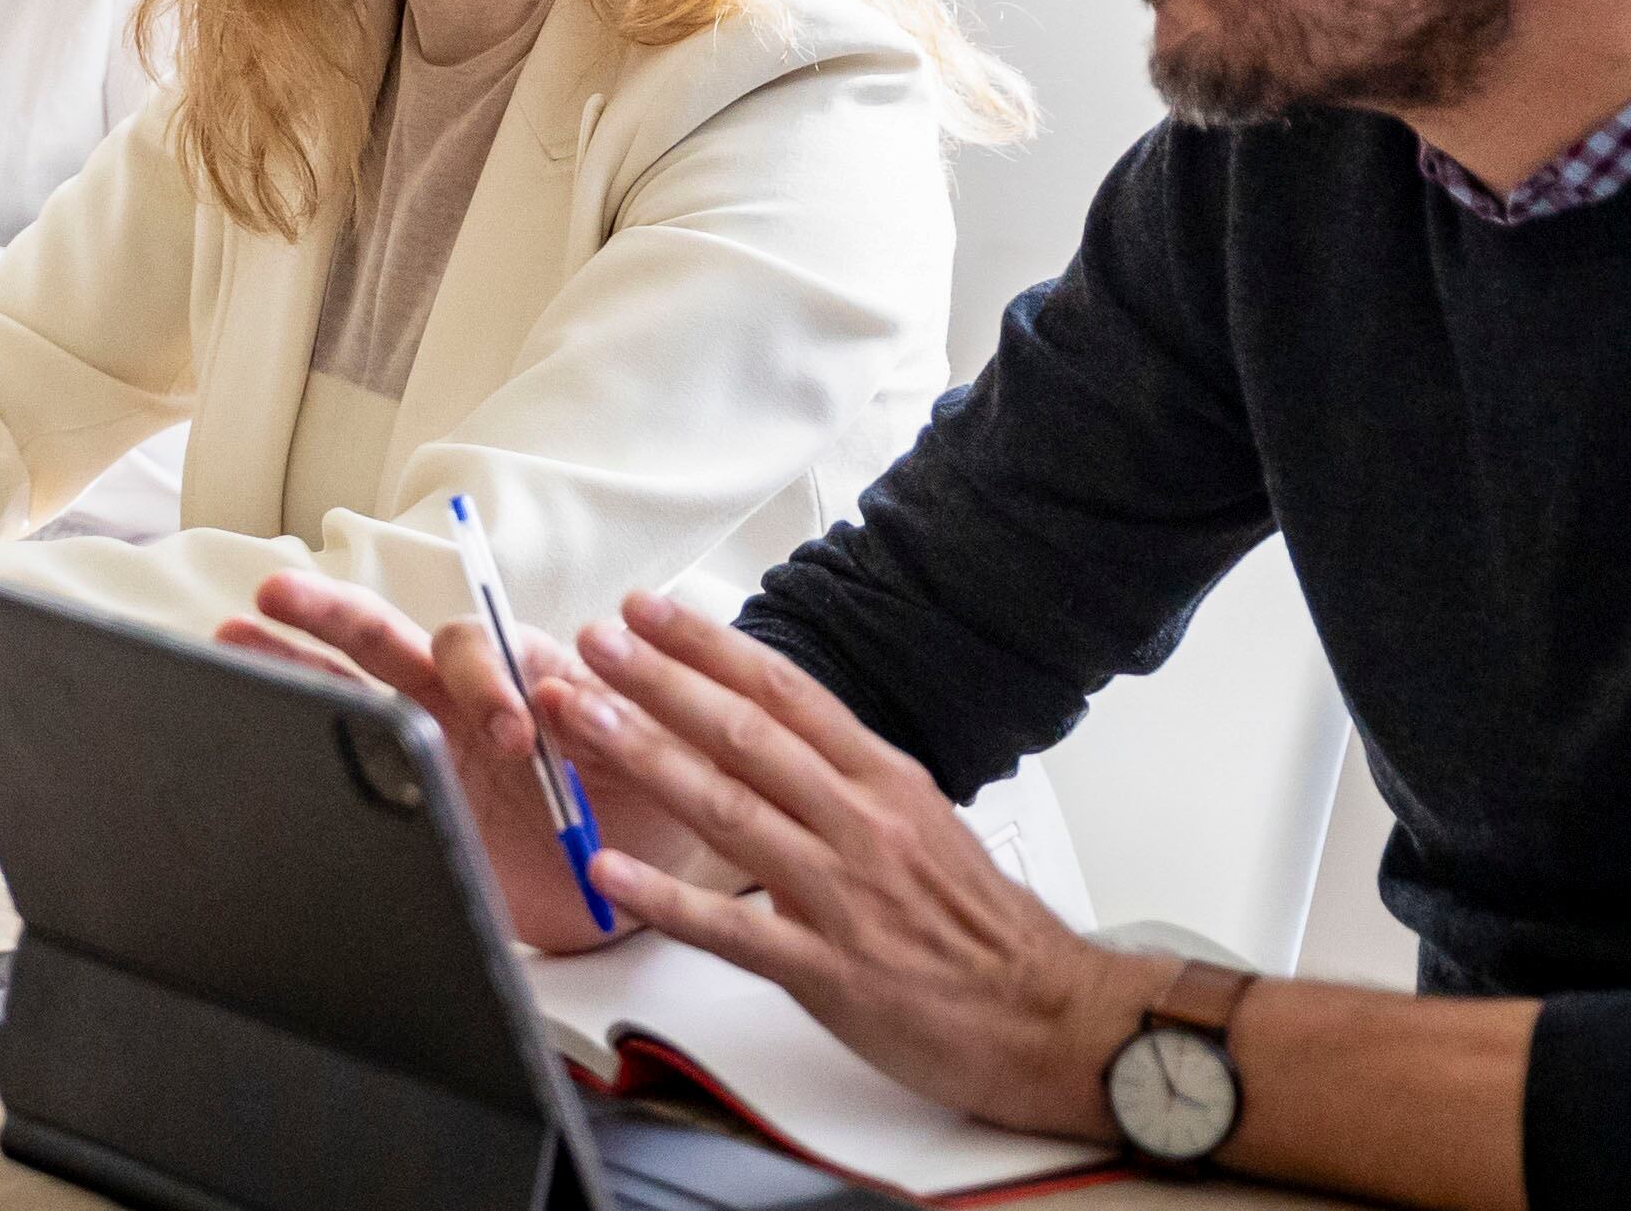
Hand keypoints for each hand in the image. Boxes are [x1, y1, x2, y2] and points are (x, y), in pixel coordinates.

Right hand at [215, 569, 708, 955]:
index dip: (489, 684)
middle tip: (280, 592)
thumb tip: (560, 693)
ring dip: (292, 657)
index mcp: (524, 675)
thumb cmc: (663, 795)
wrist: (649, 881)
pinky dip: (302, 742)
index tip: (518, 734)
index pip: (481, 652)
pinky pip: (350, 768)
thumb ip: (624, 722)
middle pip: (387, 640)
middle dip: (331, 614)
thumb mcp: (664, 755)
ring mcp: (427, 749)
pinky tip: (250, 722)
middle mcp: (463, 702)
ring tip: (232, 631)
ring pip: (350, 689)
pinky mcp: (411, 804)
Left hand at [533, 588, 1149, 1137]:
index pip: (784, 691)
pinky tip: (609, 870)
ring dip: (646, 757)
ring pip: (728, 810)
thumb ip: (846, 779)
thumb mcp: (922, 822)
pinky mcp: (828, 971)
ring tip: (580, 717)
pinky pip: (732, 928)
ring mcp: (841, 896)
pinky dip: (667, 897)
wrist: (1050, 1020)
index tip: (648, 610)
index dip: (709, 645)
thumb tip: (774, 733)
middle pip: (743, 735)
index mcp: (882, 781)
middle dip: (658, 681)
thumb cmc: (981, 927)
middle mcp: (859, 824)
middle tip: (591, 642)